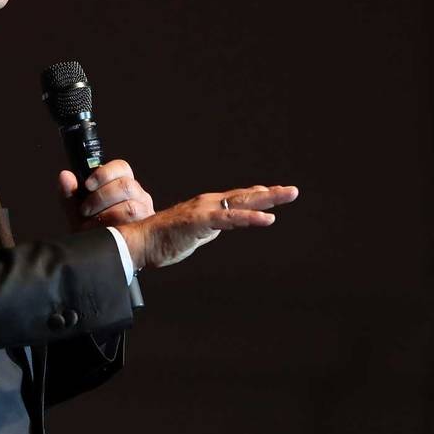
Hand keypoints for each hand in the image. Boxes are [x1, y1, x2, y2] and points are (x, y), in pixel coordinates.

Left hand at [57, 159, 155, 230]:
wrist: (103, 257)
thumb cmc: (94, 232)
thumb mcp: (77, 213)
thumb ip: (70, 194)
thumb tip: (65, 176)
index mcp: (123, 186)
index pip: (122, 168)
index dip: (104, 173)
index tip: (88, 185)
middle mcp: (138, 196)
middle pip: (126, 185)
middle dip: (100, 197)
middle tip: (85, 210)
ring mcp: (145, 213)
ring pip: (130, 207)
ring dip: (105, 215)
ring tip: (92, 224)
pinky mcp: (146, 231)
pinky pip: (131, 226)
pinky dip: (111, 229)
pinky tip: (102, 234)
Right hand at [116, 185, 298, 269]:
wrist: (141, 242)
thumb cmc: (164, 239)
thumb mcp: (195, 233)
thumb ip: (210, 228)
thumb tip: (221, 227)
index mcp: (207, 207)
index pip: (238, 199)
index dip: (258, 195)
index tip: (276, 191)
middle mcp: (209, 204)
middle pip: (245, 196)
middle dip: (271, 193)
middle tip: (292, 191)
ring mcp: (206, 211)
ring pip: (242, 203)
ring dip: (267, 199)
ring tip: (286, 195)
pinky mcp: (201, 222)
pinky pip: (230, 219)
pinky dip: (250, 218)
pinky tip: (267, 219)